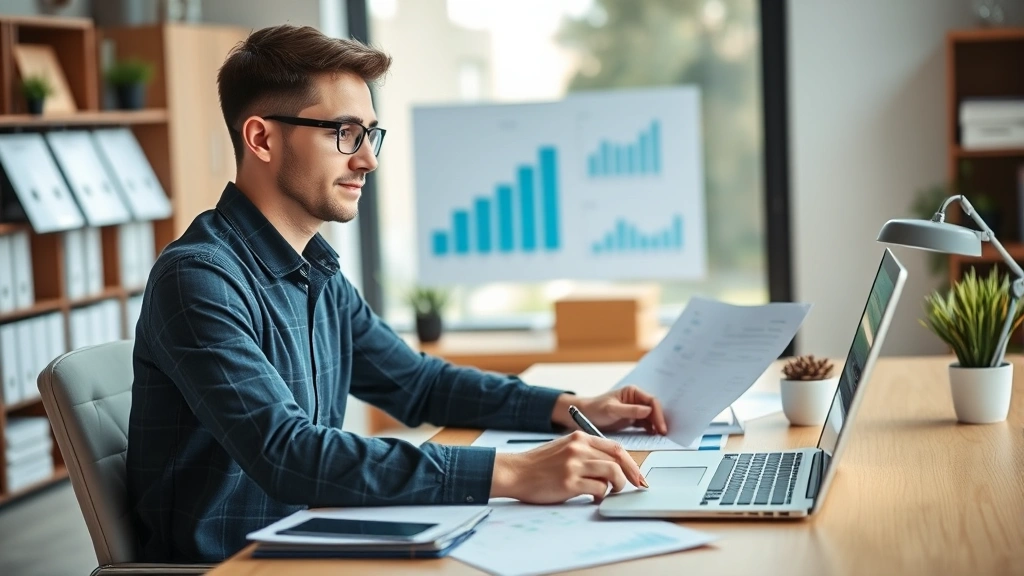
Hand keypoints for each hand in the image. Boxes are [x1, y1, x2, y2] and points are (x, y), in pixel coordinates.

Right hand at [490, 431, 645, 503]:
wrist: (515, 472)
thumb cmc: (539, 464)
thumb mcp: (564, 448)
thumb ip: (586, 452)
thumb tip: (612, 465)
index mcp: (579, 438)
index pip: (615, 447)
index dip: (630, 462)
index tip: (636, 474)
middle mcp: (578, 448)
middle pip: (618, 459)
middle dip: (631, 475)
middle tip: (635, 486)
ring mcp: (574, 465)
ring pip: (612, 473)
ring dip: (616, 486)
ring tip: (608, 492)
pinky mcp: (570, 483)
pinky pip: (599, 489)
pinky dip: (601, 495)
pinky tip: (593, 497)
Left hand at [553, 386, 667, 434]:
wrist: (584, 417)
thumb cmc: (595, 409)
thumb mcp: (611, 409)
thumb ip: (630, 410)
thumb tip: (648, 411)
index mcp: (632, 392)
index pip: (651, 401)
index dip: (658, 414)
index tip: (661, 426)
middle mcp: (636, 400)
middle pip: (654, 409)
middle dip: (659, 420)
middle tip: (664, 434)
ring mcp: (635, 410)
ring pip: (651, 418)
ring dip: (656, 426)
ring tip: (660, 437)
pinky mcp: (633, 420)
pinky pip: (645, 424)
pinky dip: (650, 430)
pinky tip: (653, 436)